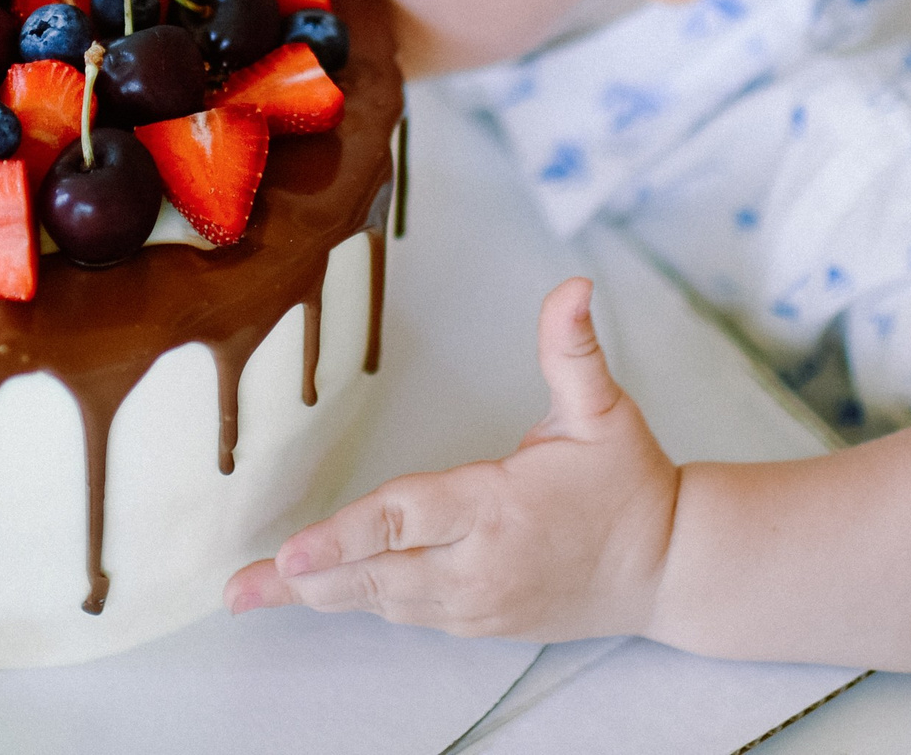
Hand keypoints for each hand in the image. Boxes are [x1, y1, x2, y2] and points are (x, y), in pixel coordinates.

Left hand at [225, 278, 681, 640]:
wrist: (671, 569)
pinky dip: (360, 600)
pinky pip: (406, 613)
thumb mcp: (604, 410)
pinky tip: (318, 591)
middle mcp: (479, 563)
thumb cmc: (631, 486)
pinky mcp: (479, 624)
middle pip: (376, 576)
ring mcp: (477, 603)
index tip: (293, 550)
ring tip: (255, 592)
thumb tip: (572, 287)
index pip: (407, 520)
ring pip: (383, 601)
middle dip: (304, 581)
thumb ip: (572, 350)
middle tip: (239, 589)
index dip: (346, 537)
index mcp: (498, 506)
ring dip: (320, 594)